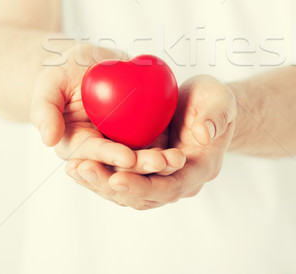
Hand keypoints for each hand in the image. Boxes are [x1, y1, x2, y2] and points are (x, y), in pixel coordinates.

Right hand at [30, 44, 185, 175]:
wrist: (87, 61)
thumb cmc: (62, 70)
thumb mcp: (49, 83)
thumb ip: (45, 109)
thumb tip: (48, 139)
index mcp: (74, 143)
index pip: (93, 152)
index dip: (110, 155)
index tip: (127, 157)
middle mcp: (99, 148)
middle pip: (121, 161)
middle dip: (142, 164)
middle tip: (164, 163)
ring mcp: (120, 141)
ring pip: (141, 156)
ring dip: (159, 161)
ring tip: (178, 160)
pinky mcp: (137, 132)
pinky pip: (153, 140)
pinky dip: (167, 146)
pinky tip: (183, 146)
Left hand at [66, 75, 236, 209]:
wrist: (205, 106)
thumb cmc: (214, 101)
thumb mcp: (221, 100)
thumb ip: (216, 115)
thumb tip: (204, 134)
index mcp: (198, 170)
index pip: (169, 188)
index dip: (142, 186)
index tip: (116, 178)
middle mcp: (177, 181)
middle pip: (141, 196)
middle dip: (110, 185)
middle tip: (83, 169)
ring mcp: (159, 178)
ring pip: (126, 191)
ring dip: (99, 182)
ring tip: (74, 168)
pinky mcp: (143, 170)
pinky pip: (119, 177)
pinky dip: (99, 173)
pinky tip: (76, 163)